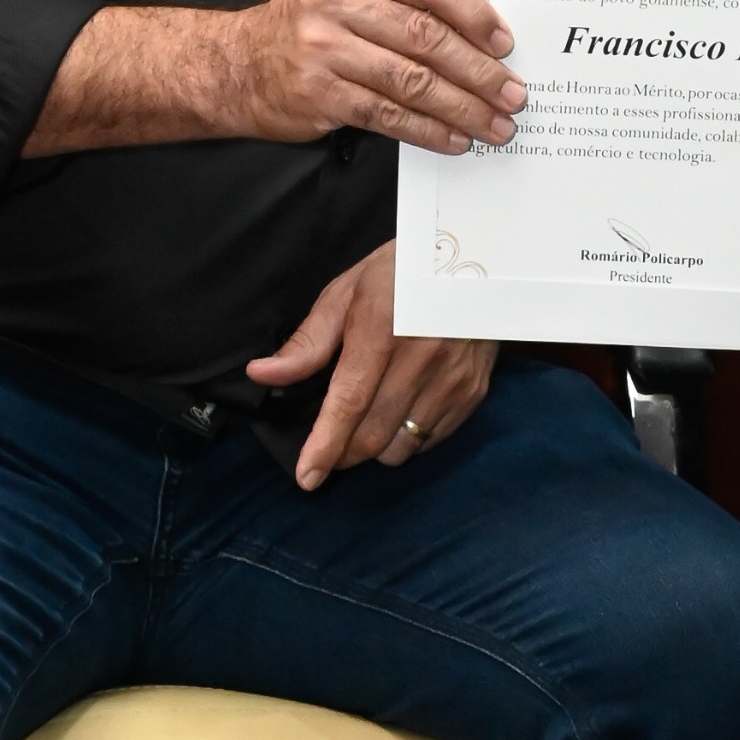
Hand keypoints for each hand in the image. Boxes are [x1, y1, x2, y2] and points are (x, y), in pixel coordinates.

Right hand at [233, 0, 525, 153]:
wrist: (237, 64)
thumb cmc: (307, 27)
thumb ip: (399, 0)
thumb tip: (478, 38)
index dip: (473, 14)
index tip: (504, 43)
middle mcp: (333, 0)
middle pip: (425, 36)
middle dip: (478, 70)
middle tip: (512, 92)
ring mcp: (323, 48)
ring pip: (411, 80)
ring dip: (462, 106)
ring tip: (494, 123)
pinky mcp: (318, 93)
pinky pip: (387, 114)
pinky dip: (427, 130)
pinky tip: (454, 138)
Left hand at [245, 241, 496, 488]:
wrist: (477, 262)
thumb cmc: (400, 274)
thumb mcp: (347, 294)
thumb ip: (307, 342)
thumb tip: (262, 375)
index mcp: (382, 330)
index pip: (350, 402)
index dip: (325, 445)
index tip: (307, 477)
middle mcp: (422, 359)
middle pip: (373, 434)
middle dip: (343, 454)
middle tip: (330, 450)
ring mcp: (452, 379)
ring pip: (402, 446)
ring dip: (376, 448)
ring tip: (369, 421)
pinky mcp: (472, 393)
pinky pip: (431, 440)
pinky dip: (409, 439)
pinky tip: (402, 411)